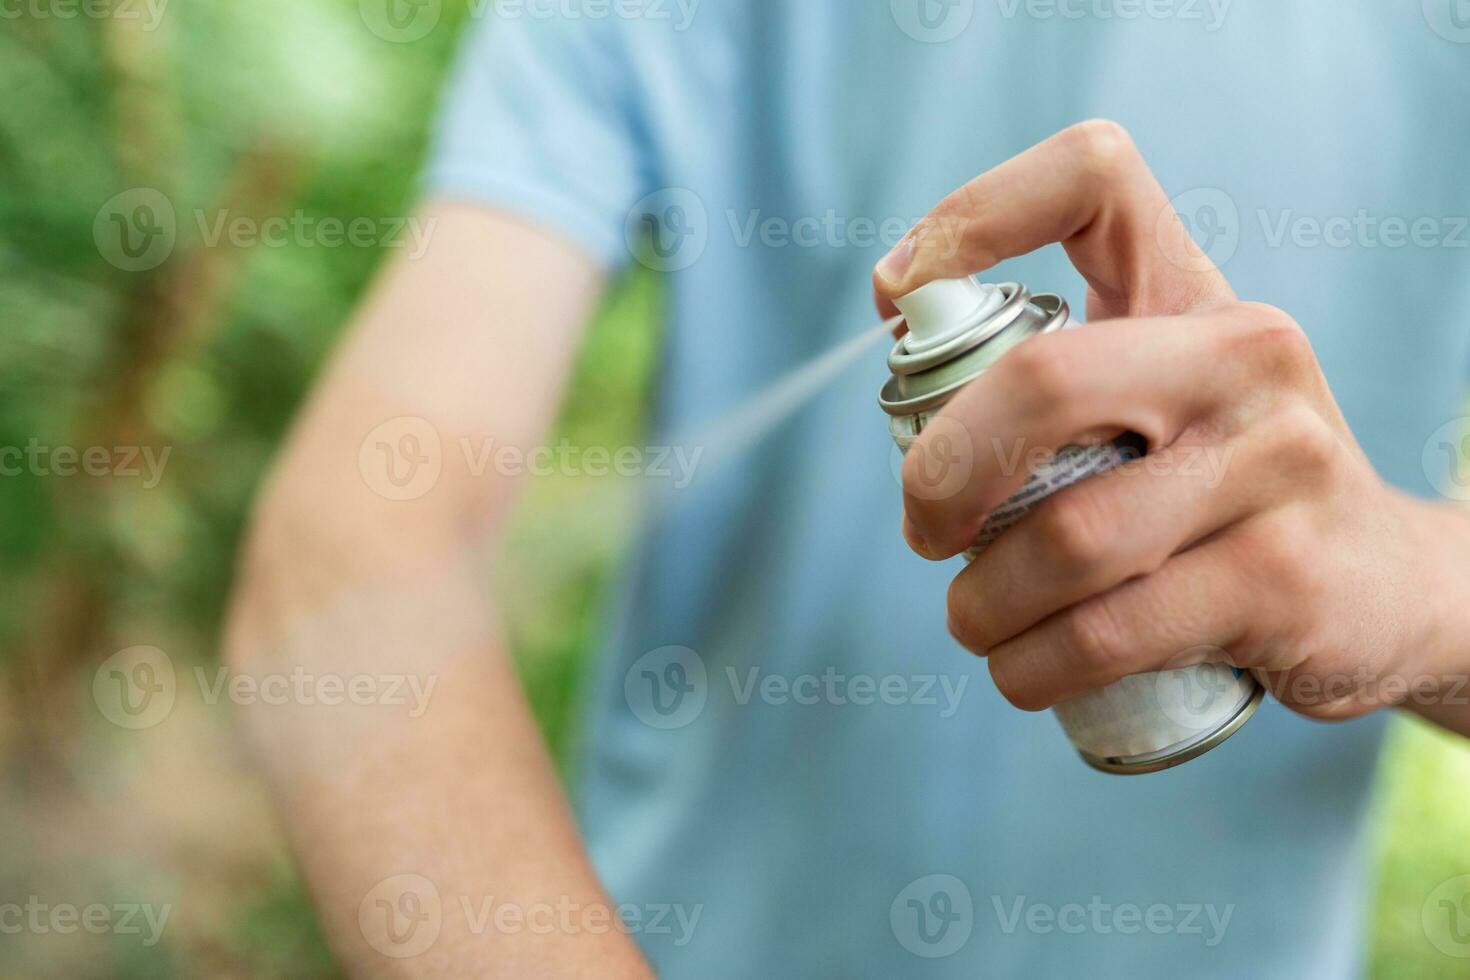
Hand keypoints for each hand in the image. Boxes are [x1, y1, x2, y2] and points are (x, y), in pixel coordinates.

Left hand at [873, 120, 1469, 726]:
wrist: (1383, 588)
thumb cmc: (1221, 486)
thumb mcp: (1159, 399)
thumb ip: (1054, 381)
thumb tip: (907, 372)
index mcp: (1192, 294)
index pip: (1091, 177)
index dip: (971, 215)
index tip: (898, 302)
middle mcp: (1247, 355)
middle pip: (1040, 381)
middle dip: (941, 473)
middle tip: (925, 529)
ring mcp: (1278, 462)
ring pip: (1067, 539)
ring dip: (981, 605)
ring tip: (977, 621)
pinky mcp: (1285, 578)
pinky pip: (1109, 633)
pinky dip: (1032, 665)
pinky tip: (1024, 669)